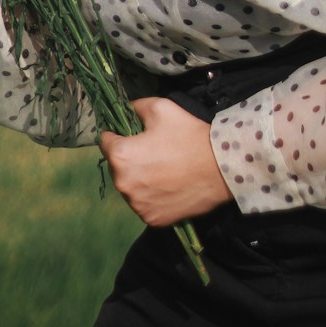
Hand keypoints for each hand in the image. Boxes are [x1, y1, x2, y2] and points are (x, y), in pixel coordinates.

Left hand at [99, 97, 231, 227]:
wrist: (221, 168)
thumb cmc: (188, 135)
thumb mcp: (160, 108)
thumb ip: (135, 107)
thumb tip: (125, 111)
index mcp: (120, 156)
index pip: (105, 141)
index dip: (117, 134)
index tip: (133, 133)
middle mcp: (123, 184)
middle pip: (117, 166)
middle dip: (128, 157)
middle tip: (152, 150)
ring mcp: (137, 206)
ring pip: (130, 187)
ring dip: (138, 178)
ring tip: (162, 169)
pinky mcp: (152, 220)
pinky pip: (144, 204)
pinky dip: (151, 196)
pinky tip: (168, 186)